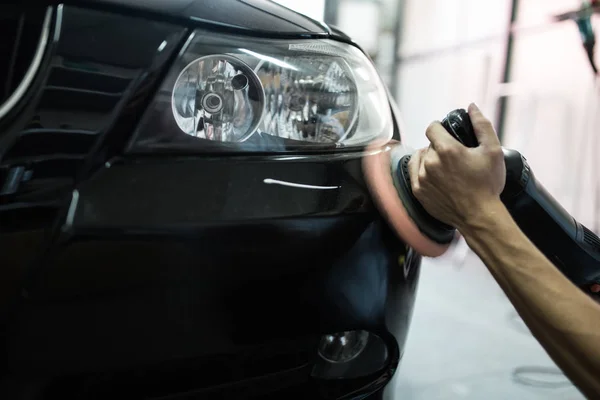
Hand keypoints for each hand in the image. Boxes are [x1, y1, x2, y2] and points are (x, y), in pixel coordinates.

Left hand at [407, 103, 505, 231]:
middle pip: (429, 144)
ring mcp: (422, 178)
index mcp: (446, 150)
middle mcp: (430, 162)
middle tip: (455, 157)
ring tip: (446, 168)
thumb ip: (482, 125)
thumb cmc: (488, 185)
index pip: (432, 127)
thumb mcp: (493, 151)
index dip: (440, 128)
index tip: (447, 134)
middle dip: (440, 147)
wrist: (479, 216)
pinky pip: (414, 173)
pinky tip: (436, 176)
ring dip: (430, 159)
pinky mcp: (418, 191)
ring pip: (421, 158)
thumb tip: (471, 107)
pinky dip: (423, 171)